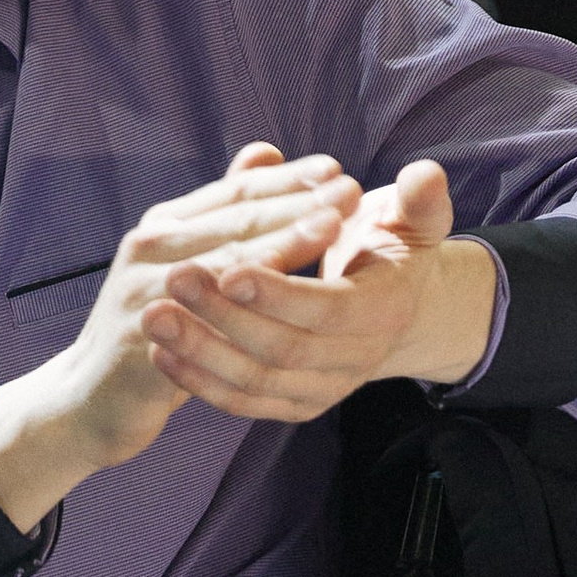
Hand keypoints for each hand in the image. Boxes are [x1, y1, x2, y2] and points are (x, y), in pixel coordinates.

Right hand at [0, 147, 358, 527]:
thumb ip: (226, 212)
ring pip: (223, 263)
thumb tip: (267, 152)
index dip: (286, 179)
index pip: (235, 192)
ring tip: (332, 227)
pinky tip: (286, 304)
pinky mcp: (140, 337)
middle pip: (235, 220)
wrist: (90, 397)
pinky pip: (202, 322)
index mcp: (165, 226)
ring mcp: (142, 291)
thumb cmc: (155, 324)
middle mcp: (149, 248)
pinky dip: (244, 307)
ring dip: (281, 241)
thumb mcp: (185, 261)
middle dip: (297, 202)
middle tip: (350, 188)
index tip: (336, 168)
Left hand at [142, 159, 497, 421]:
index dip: (279, 293)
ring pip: (257, 381)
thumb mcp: (413, 222)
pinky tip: (161, 352)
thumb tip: (425, 174)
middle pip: (284, 349)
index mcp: (382, 312)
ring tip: (152, 315)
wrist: (394, 309)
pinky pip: (244, 401)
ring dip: (200, 352)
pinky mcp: (294, 402)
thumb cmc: (391, 249)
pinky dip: (200, 382)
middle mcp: (354, 360)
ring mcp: (322, 388)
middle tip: (172, 279)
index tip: (229, 267)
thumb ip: (419, 201)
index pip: (328, 311)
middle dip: (224, 317)